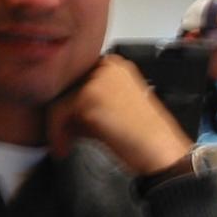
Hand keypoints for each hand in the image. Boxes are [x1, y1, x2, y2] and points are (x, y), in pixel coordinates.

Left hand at [46, 55, 193, 174]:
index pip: (78, 77)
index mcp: (116, 66)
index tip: (66, 121)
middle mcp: (107, 66)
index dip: (69, 102)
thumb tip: (66, 111)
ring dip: (58, 125)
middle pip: (66, 86)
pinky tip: (64, 148)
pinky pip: (57, 113)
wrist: (160, 151)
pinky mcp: (88, 96)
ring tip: (65, 142)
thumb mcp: (117, 107)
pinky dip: (56, 134)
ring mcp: (97, 79)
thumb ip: (91, 101)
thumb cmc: (145, 135)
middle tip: (65, 134)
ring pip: (59, 99)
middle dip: (63, 113)